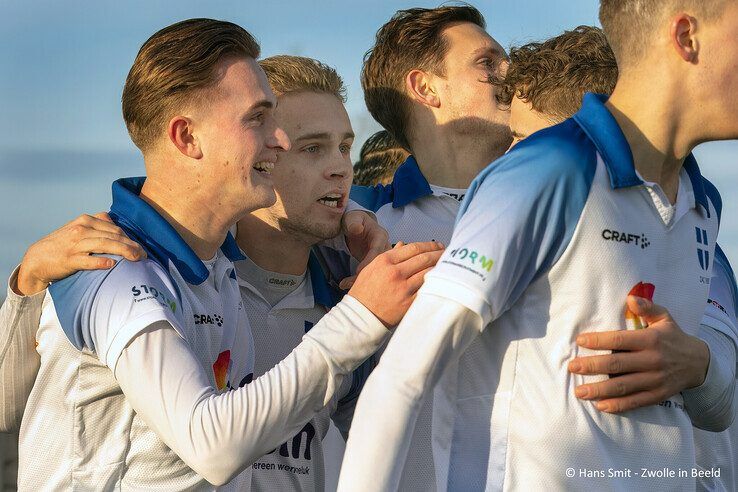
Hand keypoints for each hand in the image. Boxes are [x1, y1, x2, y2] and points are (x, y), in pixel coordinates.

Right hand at [15, 213, 145, 295]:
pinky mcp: (69, 259)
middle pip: (113, 236)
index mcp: (86, 220)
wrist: (37, 258)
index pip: (115, 228)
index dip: (130, 238)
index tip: (141, 248)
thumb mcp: (79, 228)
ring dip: (123, 251)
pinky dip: (100, 261)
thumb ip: (97, 225)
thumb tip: (115, 224)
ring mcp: (75, 244)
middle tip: (144, 255)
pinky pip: (87, 260)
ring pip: (104, 245)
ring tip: (136, 258)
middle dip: (132, 245)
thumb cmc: (63, 244)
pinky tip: (112, 265)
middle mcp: (81, 229)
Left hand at [339, 210, 390, 289]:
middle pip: (381, 264)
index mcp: (380, 235)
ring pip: (377, 271)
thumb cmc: (354, 220)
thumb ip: (354, 223)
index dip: (369, 261)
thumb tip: (357, 228)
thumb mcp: (352, 218)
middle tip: (351, 283)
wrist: (354, 224)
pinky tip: (348, 284)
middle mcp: (384, 246)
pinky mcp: (376, 263)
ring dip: (364, 280)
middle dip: (367, 275)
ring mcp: (381, 255)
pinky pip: (372, 273)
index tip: (358, 271)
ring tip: (346, 285)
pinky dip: (361, 280)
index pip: (378, 250)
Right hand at [348, 241, 443, 326]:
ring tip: (447, 264)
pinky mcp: (409, 302)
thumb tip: (403, 245)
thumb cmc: (363, 293)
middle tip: (447, 252)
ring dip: (440, 267)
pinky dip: (435, 282)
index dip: (428, 245)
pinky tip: (441, 279)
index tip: (436, 245)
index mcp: (384, 261)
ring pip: (428, 272)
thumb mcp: (370, 269)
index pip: (413, 248)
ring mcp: (403, 288)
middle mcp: (395, 272)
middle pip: (424, 258)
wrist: (360, 317)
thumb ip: (388, 256)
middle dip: (438, 253)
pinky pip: (427, 289)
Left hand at [568, 295, 709, 412]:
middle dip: (592, 366)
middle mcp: (652, 360)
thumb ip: (648, 307)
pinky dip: (617, 405)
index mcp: (651, 340)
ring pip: (623, 386)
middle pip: (617, 365)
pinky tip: (600, 405)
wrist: (699, 364)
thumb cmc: (673, 337)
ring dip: (599, 390)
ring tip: (579, 391)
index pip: (620, 340)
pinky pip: (635, 401)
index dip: (598, 341)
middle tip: (572, 367)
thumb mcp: (664, 318)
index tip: (580, 341)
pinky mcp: (658, 395)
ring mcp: (655, 380)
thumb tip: (631, 298)